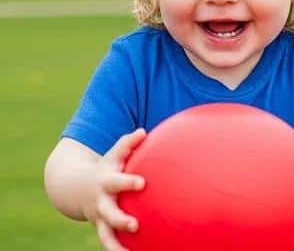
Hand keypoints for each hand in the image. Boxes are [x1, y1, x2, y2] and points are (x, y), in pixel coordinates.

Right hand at [86, 129, 146, 250]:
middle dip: (120, 220)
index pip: (118, 182)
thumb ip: (127, 143)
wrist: (74, 187)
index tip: (142, 183)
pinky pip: (110, 244)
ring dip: (116, 246)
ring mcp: (100, 218)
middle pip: (109, 214)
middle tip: (135, 225)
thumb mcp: (113, 154)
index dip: (128, 183)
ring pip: (106, 236)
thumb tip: (143, 131)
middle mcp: (101, 203)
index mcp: (106, 183)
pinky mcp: (102, 229)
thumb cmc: (105, 167)